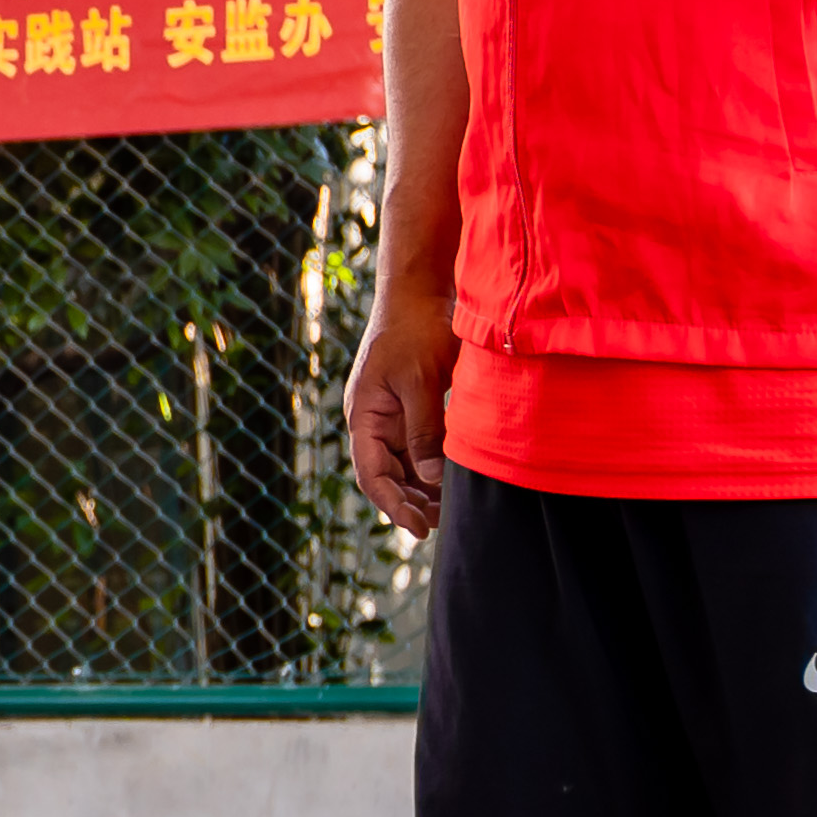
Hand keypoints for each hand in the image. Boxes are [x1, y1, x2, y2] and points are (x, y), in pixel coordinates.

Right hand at [343, 280, 458, 538]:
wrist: (420, 289)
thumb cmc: (415, 329)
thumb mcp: (419, 382)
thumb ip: (424, 431)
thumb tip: (430, 479)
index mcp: (363, 415)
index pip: (372, 475)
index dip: (393, 505)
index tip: (419, 528)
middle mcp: (372, 419)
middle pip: (386, 475)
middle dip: (410, 502)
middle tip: (441, 523)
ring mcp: (390, 412)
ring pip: (402, 464)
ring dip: (422, 487)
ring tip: (449, 507)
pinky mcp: (410, 404)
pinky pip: (417, 445)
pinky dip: (432, 465)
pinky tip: (453, 476)